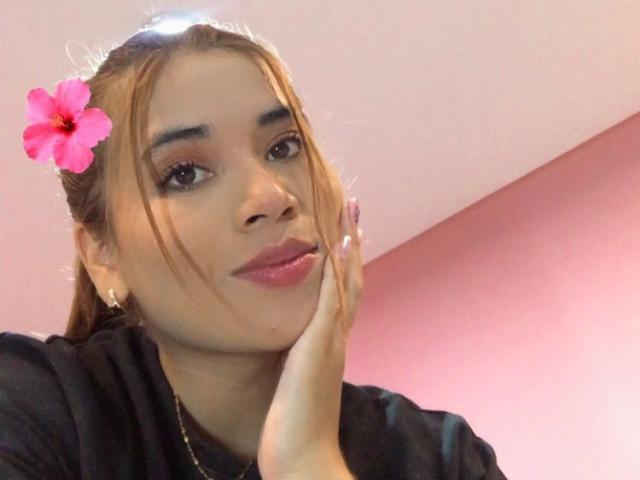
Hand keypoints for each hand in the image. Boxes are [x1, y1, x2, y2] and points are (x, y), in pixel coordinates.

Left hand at [256, 198, 363, 479]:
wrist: (302, 458)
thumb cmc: (294, 427)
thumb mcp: (295, 386)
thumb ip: (298, 364)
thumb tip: (292, 352)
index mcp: (329, 345)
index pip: (342, 296)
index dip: (345, 264)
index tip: (344, 233)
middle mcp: (336, 338)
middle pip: (350, 281)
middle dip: (352, 244)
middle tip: (352, 209)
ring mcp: (331, 341)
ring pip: (346, 284)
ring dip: (349, 246)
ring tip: (349, 212)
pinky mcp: (320, 346)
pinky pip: (332, 301)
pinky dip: (338, 271)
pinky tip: (339, 244)